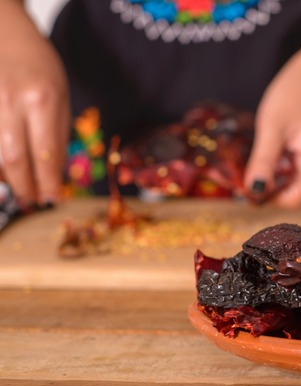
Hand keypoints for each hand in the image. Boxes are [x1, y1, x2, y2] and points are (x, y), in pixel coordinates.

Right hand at [0, 8, 69, 207]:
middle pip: (12, 160)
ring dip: (3, 179)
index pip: (44, 154)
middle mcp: (9, 103)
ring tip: (16, 190)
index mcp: (41, 101)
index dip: (46, 183)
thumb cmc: (39, 67)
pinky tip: (1, 173)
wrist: (6, 37)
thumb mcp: (62, 98)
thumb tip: (56, 175)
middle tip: (31, 201)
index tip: (50, 200)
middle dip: (23, 187)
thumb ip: (58, 136)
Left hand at [244, 50, 300, 208]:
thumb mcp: (272, 127)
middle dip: (268, 185)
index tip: (247, 180)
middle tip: (251, 160)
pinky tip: (273, 148)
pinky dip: (278, 167)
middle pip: (291, 195)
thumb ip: (264, 161)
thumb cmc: (294, 95)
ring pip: (290, 185)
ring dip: (272, 176)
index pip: (293, 201)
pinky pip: (293, 174)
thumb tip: (253, 191)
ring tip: (264, 149)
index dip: (268, 196)